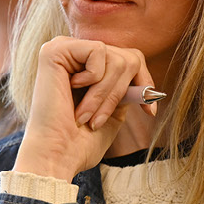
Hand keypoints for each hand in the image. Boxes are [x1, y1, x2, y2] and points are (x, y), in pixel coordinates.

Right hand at [14, 36, 157, 180]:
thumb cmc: (80, 141)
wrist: (57, 155)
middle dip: (120, 92)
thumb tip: (148, 87)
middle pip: (127, 57)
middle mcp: (72, 53)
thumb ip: (126, 91)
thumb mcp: (113, 112)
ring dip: (105, 93)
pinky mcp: (54, 50)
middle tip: (99, 120)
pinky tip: (71, 89)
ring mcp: (61, 48)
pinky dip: (94, 77)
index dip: (144, 82)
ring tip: (85, 114)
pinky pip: (97, 50)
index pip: (130, 58)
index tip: (149, 112)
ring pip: (115, 57)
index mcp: (84, 67)